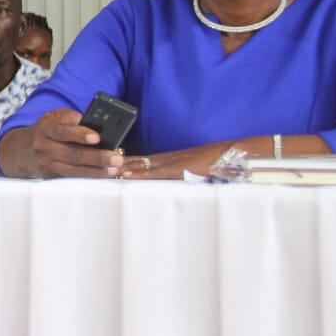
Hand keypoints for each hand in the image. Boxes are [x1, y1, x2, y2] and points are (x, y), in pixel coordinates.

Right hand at [0, 108, 123, 178]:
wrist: (19, 151)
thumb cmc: (43, 131)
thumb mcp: (52, 117)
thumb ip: (70, 117)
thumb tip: (90, 123)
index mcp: (45, 130)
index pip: (62, 132)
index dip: (79, 134)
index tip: (97, 137)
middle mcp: (45, 148)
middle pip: (72, 155)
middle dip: (96, 157)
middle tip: (116, 158)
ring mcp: (47, 165)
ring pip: (74, 170)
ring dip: (96, 171)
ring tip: (114, 169)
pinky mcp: (51, 177)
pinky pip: (72, 178)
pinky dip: (89, 177)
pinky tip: (104, 175)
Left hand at [116, 141, 233, 179]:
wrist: (235, 153)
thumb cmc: (220, 163)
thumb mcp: (199, 170)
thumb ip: (186, 174)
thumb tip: (177, 182)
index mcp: (174, 158)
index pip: (146, 159)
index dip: (128, 161)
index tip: (112, 162)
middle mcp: (170, 158)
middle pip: (140, 159)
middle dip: (120, 163)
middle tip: (100, 164)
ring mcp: (174, 162)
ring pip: (143, 164)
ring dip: (125, 168)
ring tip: (106, 170)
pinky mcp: (180, 169)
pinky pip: (157, 171)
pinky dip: (141, 174)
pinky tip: (128, 175)